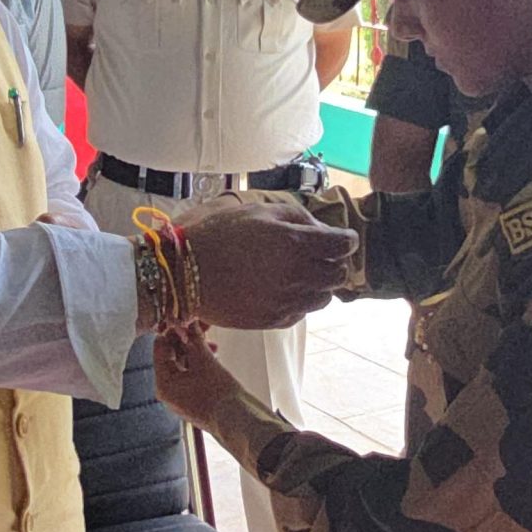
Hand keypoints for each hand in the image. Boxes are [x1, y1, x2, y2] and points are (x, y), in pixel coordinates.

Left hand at [152, 325, 235, 425]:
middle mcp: (168, 393)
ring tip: (211, 343)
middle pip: (171, 358)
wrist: (238, 421)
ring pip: (184, 367)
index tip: (184, 320)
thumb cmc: (219, 394)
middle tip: (199, 327)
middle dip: (186, 341)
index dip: (172, 332)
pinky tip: (214, 356)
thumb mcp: (205, 360)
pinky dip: (200, 364)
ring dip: (195, 351)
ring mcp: (181, 398)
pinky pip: (192, 376)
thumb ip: (195, 339)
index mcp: (163, 384)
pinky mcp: (194, 400)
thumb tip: (190, 323)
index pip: (160, 349)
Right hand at [184, 201, 356, 329]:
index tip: (339, 238)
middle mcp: (297, 275)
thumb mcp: (261, 211)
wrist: (185, 272)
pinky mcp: (274, 320)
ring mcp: (287, 301)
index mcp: (296, 243)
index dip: (345, 239)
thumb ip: (299, 218)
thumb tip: (322, 232)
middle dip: (333, 262)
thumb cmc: (221, 235)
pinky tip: (281, 289)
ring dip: (318, 285)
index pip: (344, 245)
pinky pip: (302, 313)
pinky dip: (299, 302)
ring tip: (298, 274)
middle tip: (319, 255)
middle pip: (339, 274)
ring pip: (324, 298)